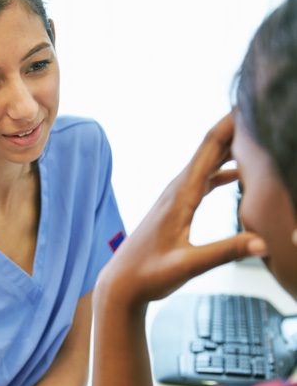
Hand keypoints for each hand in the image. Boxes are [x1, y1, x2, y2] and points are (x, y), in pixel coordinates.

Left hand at [100, 113, 267, 304]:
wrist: (122, 283)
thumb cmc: (149, 275)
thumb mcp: (189, 265)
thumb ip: (225, 252)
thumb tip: (264, 244)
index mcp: (180, 195)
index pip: (209, 148)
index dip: (230, 124)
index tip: (250, 102)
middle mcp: (176, 189)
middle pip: (210, 148)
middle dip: (235, 128)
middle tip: (262, 110)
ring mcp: (175, 197)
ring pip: (206, 163)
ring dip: (230, 147)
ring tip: (256, 135)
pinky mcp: (176, 207)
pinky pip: (202, 179)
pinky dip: (221, 170)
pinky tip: (237, 172)